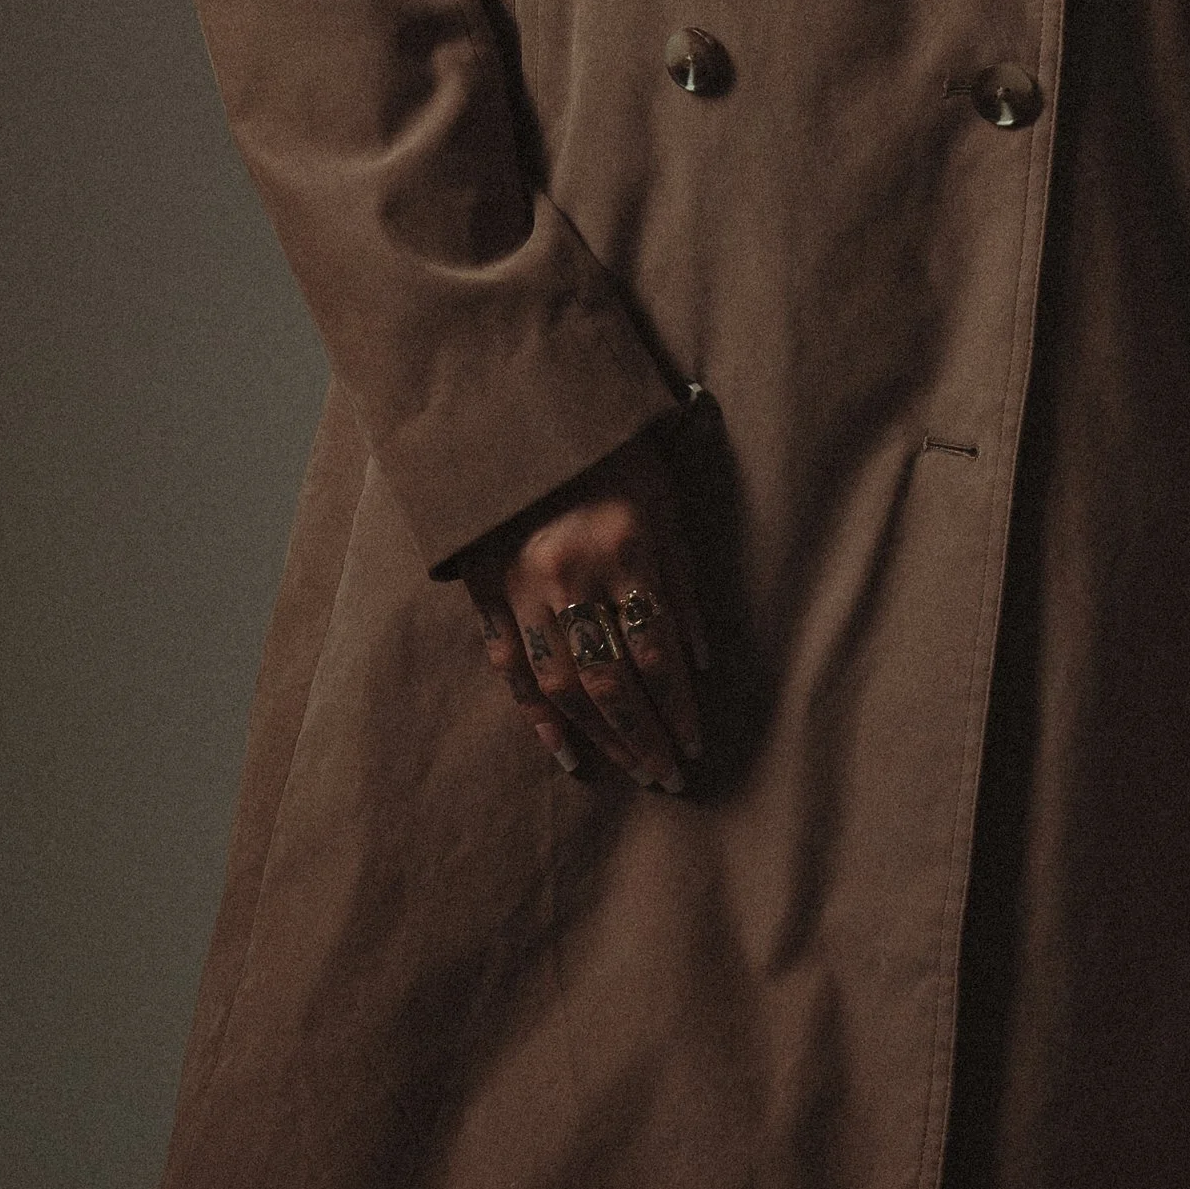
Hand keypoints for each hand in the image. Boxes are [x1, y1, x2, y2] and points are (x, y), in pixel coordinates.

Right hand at [464, 428, 709, 791]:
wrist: (522, 411)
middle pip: (613, 680)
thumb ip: (682, 582)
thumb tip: (701, 661)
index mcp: (626, 551)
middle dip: (644, 736)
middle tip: (668, 778)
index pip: (658, 653)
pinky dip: (538, 714)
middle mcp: (573, 577)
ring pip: (564, 684)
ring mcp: (524, 588)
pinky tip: (565, 750)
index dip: (678, 707)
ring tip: (629, 770)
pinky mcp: (488, 590)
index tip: (696, 745)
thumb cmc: (612, 453)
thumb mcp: (664, 503)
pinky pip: (514, 667)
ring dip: (601, 735)